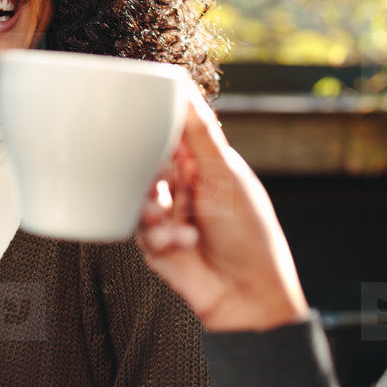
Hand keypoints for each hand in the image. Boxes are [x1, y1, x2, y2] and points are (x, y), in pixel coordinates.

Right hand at [136, 82, 309, 331]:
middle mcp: (183, 189)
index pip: (170, 135)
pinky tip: (181, 243)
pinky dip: (158, 236)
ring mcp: (168, 217)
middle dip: (147, 173)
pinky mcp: (155, 245)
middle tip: (161, 180)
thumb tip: (184, 89)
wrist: (248, 297)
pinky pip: (139, 231)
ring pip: (136, 198)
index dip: (153, 128)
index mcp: (202, 166)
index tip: (134, 116)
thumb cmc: (251, 237)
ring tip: (168, 219)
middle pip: (145, 166)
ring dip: (150, 208)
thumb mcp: (226, 176)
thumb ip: (199, 134)